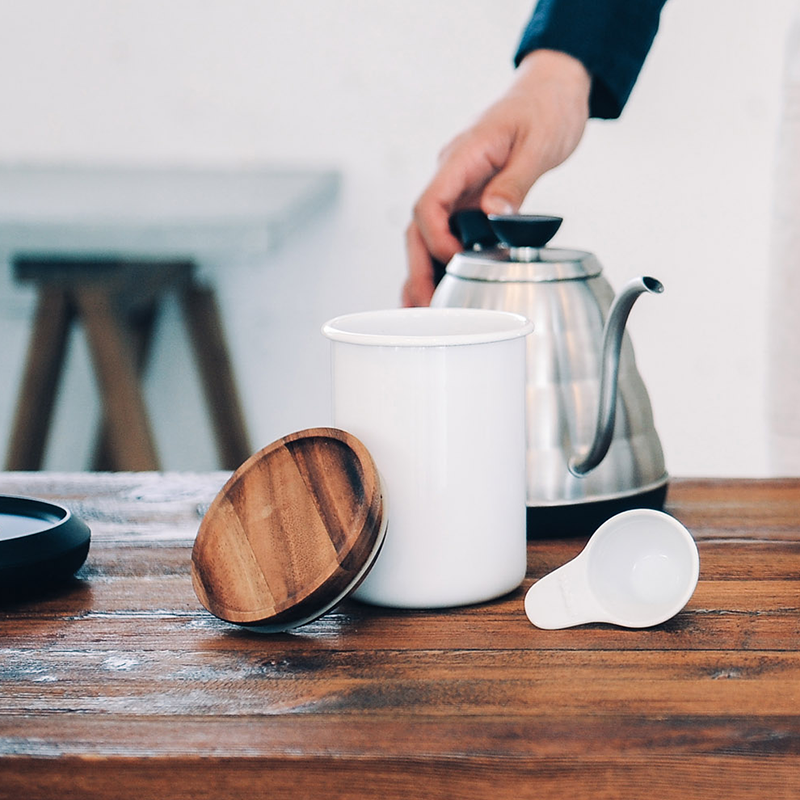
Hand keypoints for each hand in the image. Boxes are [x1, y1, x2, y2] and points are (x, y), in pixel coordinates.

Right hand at [403, 49, 591, 306]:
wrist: (551, 90)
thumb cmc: (545, 108)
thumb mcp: (538, 142)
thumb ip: (514, 182)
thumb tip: (494, 216)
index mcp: (463, 157)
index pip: (429, 204)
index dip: (436, 239)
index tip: (456, 263)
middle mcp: (452, 174)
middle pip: (419, 228)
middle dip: (419, 268)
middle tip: (424, 306)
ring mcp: (458, 187)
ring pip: (428, 234)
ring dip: (424, 270)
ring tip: (425, 307)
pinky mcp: (470, 197)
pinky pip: (448, 231)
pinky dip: (442, 259)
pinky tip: (441, 286)